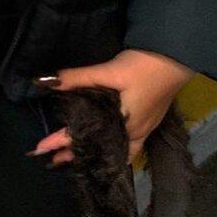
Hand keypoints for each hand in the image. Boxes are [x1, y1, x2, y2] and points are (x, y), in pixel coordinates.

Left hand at [26, 49, 194, 166]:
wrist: (176, 58)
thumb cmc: (143, 67)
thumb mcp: (109, 71)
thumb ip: (79, 77)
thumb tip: (48, 81)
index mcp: (123, 126)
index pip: (85, 138)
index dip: (61, 143)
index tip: (40, 150)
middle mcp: (135, 133)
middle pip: (102, 151)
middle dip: (78, 154)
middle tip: (56, 158)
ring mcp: (146, 128)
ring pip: (119, 150)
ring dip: (99, 152)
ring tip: (80, 156)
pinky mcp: (152, 119)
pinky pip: (132, 144)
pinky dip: (119, 148)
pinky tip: (114, 144)